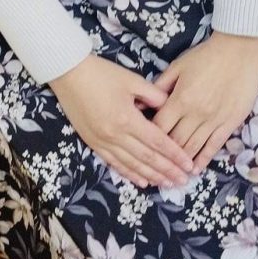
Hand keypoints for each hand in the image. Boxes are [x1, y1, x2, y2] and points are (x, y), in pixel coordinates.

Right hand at [48, 54, 195, 188]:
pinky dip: (130, 174)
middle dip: (167, 170)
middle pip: (147, 158)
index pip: (157, 142)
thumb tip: (170, 107)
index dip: (175, 155)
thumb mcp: (132, 79)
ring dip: (151, 176)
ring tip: (167, 184)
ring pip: (132, 165)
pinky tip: (142, 181)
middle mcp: (115, 135)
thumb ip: (154, 95)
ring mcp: (102, 141)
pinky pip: (114, 163)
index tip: (189, 165)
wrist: (68, 74)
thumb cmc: (101, 73)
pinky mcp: (92, 143)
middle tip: (184, 181)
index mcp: (128, 118)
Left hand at [151, 32, 257, 173]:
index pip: (159, 128)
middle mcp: (196, 114)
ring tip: (172, 174)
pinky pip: (214, 145)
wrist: (240, 50)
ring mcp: (214, 120)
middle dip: (163, 157)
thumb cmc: (206, 56)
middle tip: (154, 167)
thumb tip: (140, 104)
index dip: (149, 139)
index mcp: (180, 100)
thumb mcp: (177, 66)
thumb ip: (159, 87)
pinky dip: (203, 159)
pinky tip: (195, 169)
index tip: (143, 147)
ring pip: (193, 147)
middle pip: (175, 142)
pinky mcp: (230, 122)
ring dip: (181, 163)